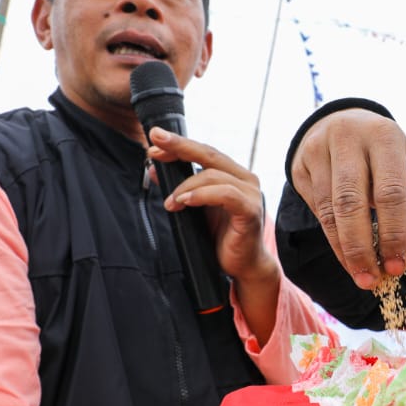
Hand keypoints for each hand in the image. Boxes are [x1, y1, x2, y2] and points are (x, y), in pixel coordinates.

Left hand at [146, 128, 275, 287]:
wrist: (244, 265)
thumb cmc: (223, 236)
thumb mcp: (196, 208)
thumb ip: (180, 187)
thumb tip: (154, 169)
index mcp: (234, 174)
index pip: (205, 152)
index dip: (180, 145)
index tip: (154, 140)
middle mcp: (245, 179)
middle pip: (209, 154)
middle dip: (179, 148)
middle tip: (154, 146)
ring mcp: (251, 194)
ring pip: (213, 175)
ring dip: (185, 186)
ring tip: (170, 202)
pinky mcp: (250, 211)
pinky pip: (226, 195)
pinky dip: (202, 195)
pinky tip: (184, 201)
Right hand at [290, 109, 405, 288]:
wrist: (342, 121)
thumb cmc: (378, 152)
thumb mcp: (395, 162)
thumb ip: (394, 201)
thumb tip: (391, 256)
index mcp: (383, 136)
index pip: (391, 193)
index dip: (395, 234)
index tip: (397, 266)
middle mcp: (347, 139)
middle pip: (352, 204)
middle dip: (362, 249)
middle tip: (373, 280)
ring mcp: (317, 151)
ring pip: (330, 212)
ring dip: (346, 251)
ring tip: (361, 276)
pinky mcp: (299, 167)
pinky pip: (317, 211)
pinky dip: (334, 239)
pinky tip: (346, 256)